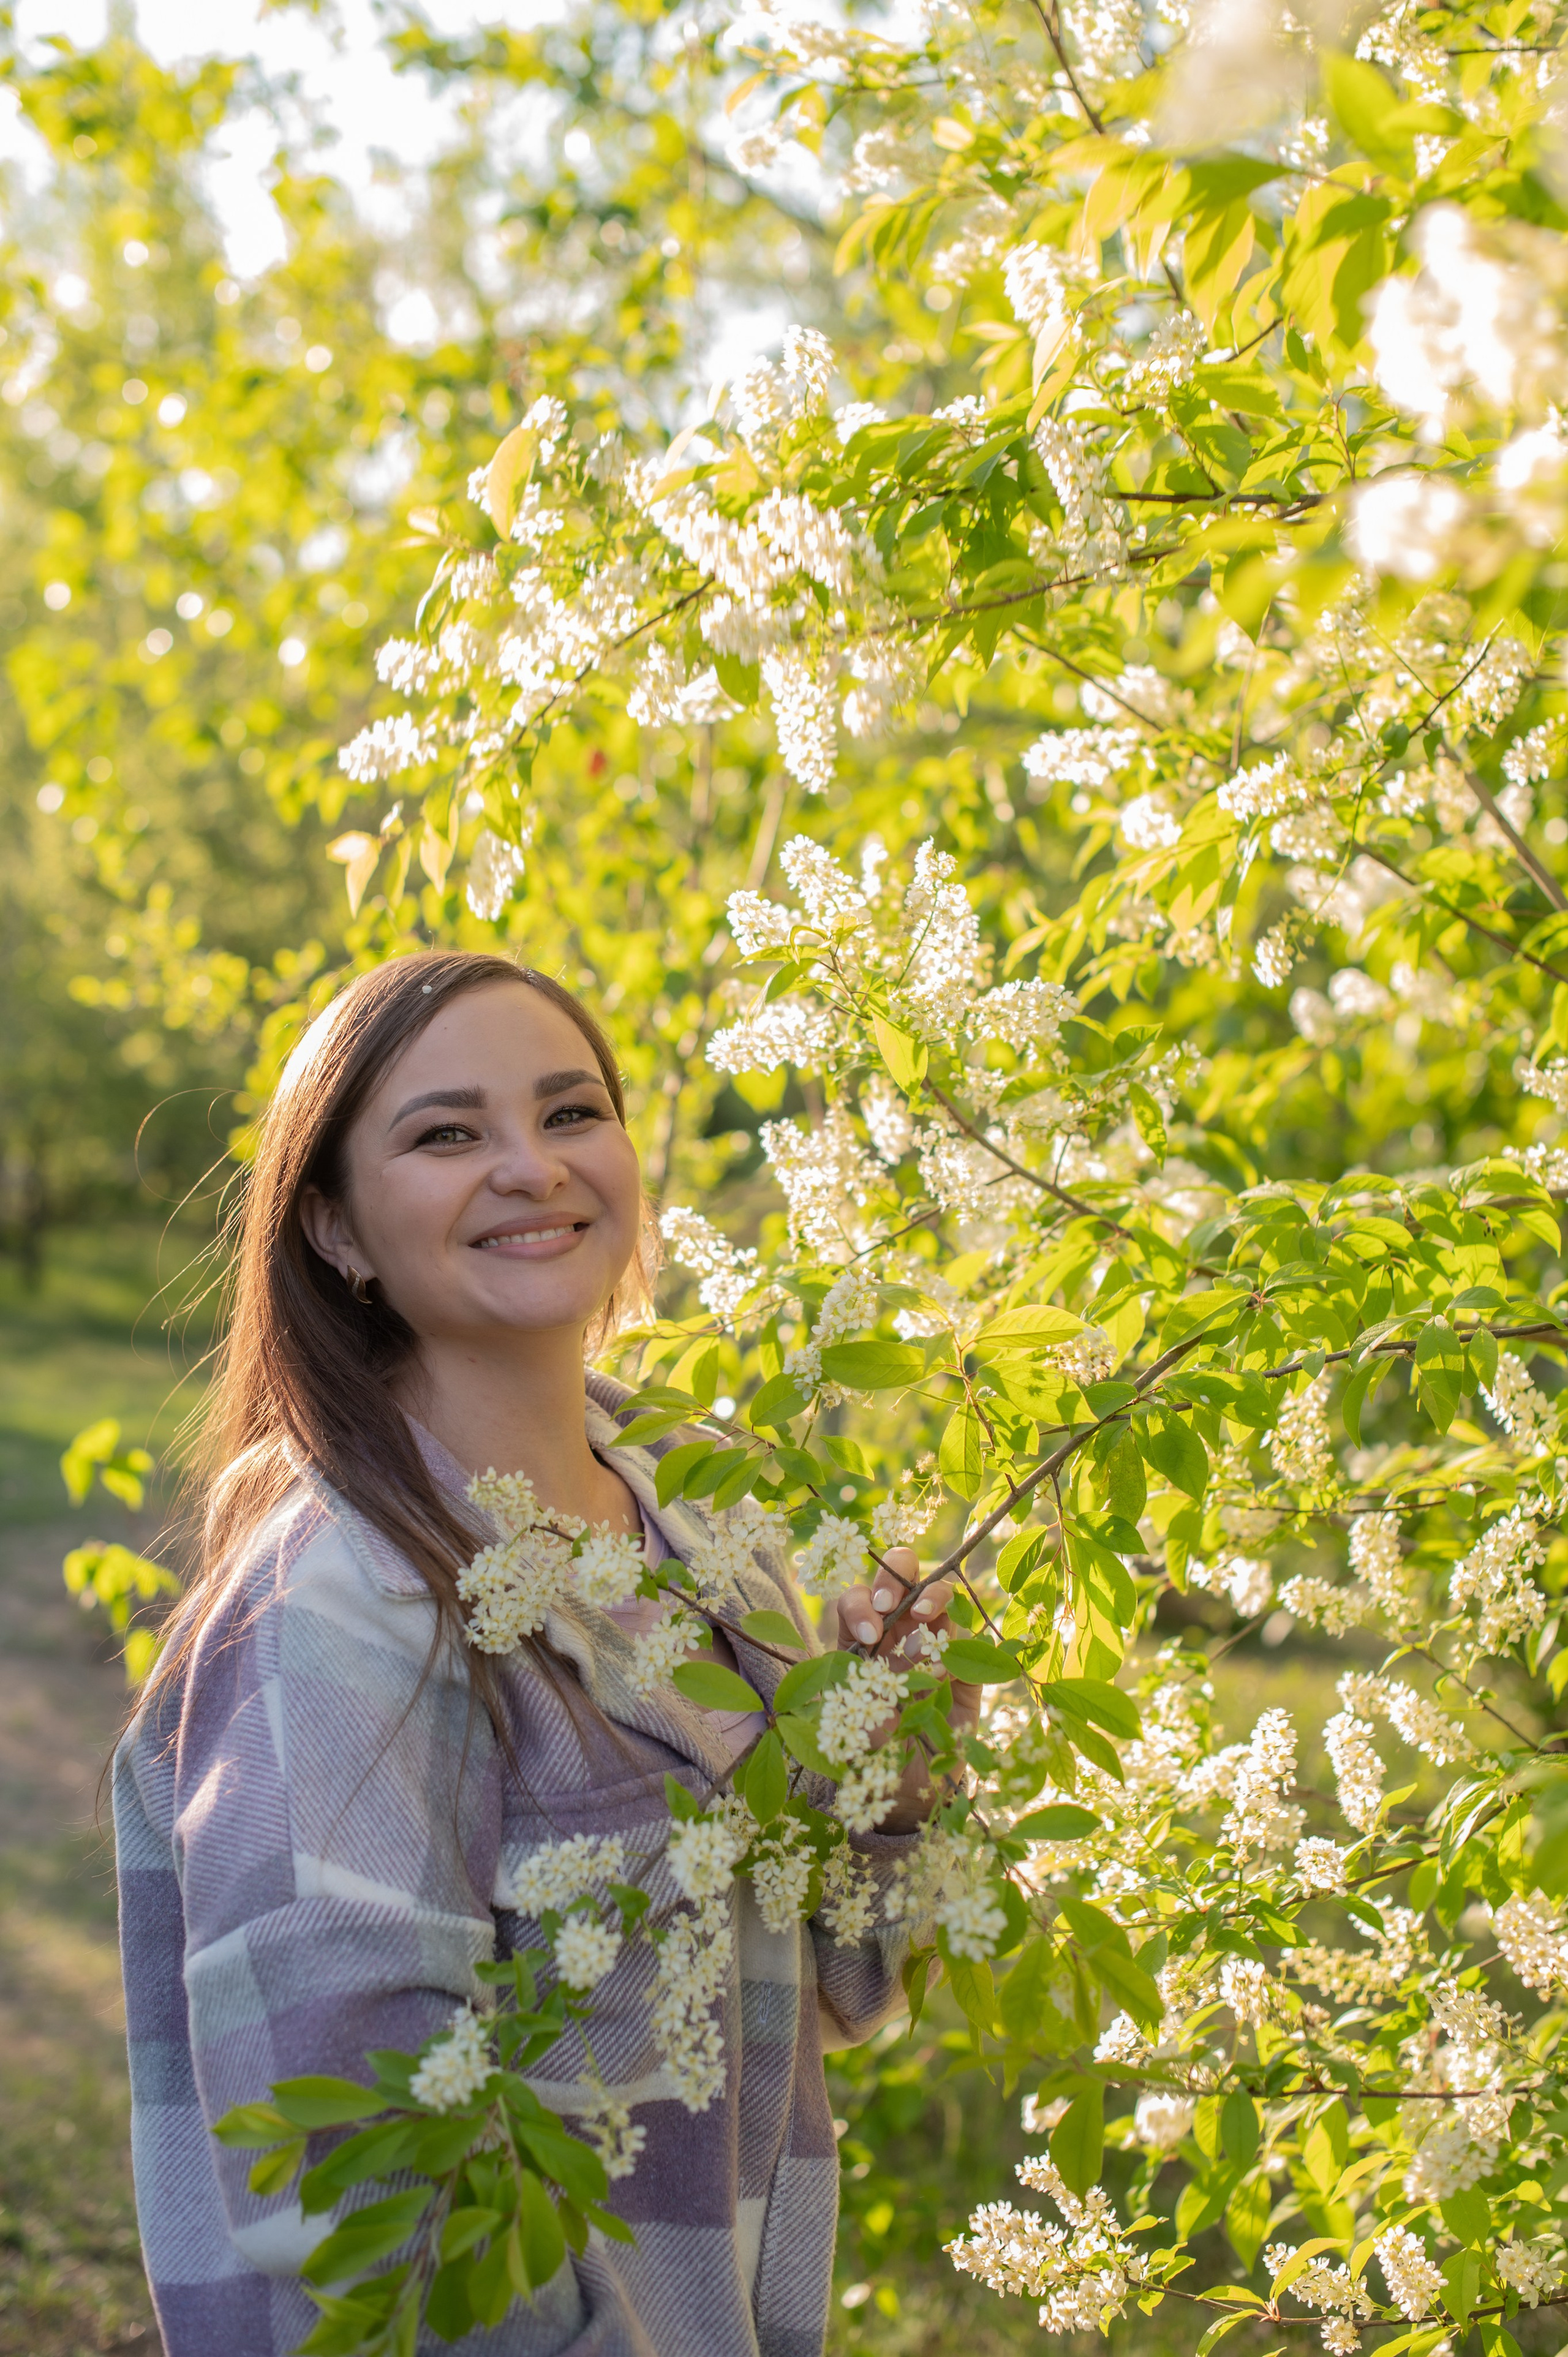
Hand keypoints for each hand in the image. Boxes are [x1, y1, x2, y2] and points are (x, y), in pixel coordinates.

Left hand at [833, 1547, 982, 1833]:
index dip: (860, 1605)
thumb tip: (868, 1644)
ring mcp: (933, 1647)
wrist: (906, 1790)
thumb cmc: (869, 1750)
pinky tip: (942, 1670)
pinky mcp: (965, 1670)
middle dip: (895, 1577)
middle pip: (899, 1581)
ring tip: (923, 1615)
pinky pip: (965, 1642)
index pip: (856, 1602)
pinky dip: (955, 1645)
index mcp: (861, 1641)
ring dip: (931, 1597)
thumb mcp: (849, 1715)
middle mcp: (896, 1635)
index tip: (868, 1634)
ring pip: (937, 1598)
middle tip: (892, 1604)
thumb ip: (855, 1680)